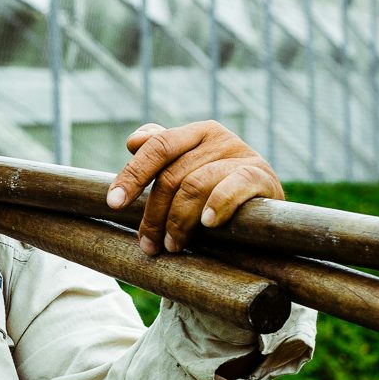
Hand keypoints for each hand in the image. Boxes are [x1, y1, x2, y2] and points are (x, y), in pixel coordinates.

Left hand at [104, 121, 283, 255]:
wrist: (265, 216)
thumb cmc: (217, 195)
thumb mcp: (188, 174)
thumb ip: (162, 157)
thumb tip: (133, 141)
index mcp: (196, 133)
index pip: (158, 146)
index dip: (133, 174)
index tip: (113, 203)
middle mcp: (219, 138)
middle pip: (172, 174)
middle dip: (154, 214)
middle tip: (149, 244)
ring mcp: (242, 155)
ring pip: (195, 185)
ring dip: (179, 221)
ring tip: (174, 246)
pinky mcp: (262, 176)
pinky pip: (233, 187)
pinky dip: (218, 205)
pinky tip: (208, 224)